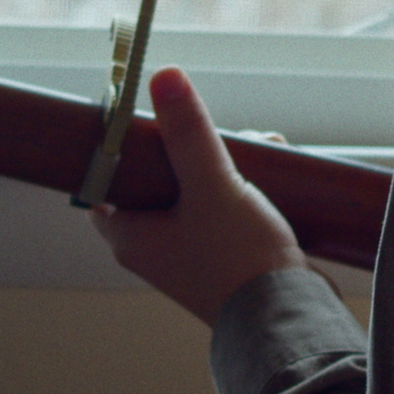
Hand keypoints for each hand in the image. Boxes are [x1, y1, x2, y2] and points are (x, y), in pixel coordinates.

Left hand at [89, 66, 310, 323]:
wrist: (289, 317)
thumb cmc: (238, 261)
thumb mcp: (212, 185)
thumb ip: (188, 132)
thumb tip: (164, 76)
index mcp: (132, 237)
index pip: (105, 182)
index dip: (122, 148)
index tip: (148, 122)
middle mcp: (155, 249)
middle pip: (159, 178)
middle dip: (192, 147)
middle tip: (213, 131)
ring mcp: (190, 254)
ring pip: (196, 190)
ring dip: (225, 163)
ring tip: (259, 145)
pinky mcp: (224, 257)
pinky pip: (224, 208)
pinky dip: (243, 186)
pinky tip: (271, 168)